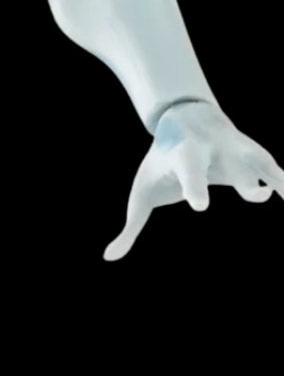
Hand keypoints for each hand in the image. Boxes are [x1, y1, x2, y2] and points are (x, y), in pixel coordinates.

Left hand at [105, 99, 279, 259]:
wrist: (184, 117)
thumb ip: (130, 228)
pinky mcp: (253, 153)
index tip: (200, 207)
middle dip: (244, 180)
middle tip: (257, 197)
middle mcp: (214, 150)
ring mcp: (237, 148)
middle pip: (231, 164)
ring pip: (261, 160)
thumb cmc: (159, 164)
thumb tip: (109, 258)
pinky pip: (273, 168)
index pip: (189, 173)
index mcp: (183, 157)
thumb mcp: (141, 193)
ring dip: (276, 176)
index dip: (195, 188)